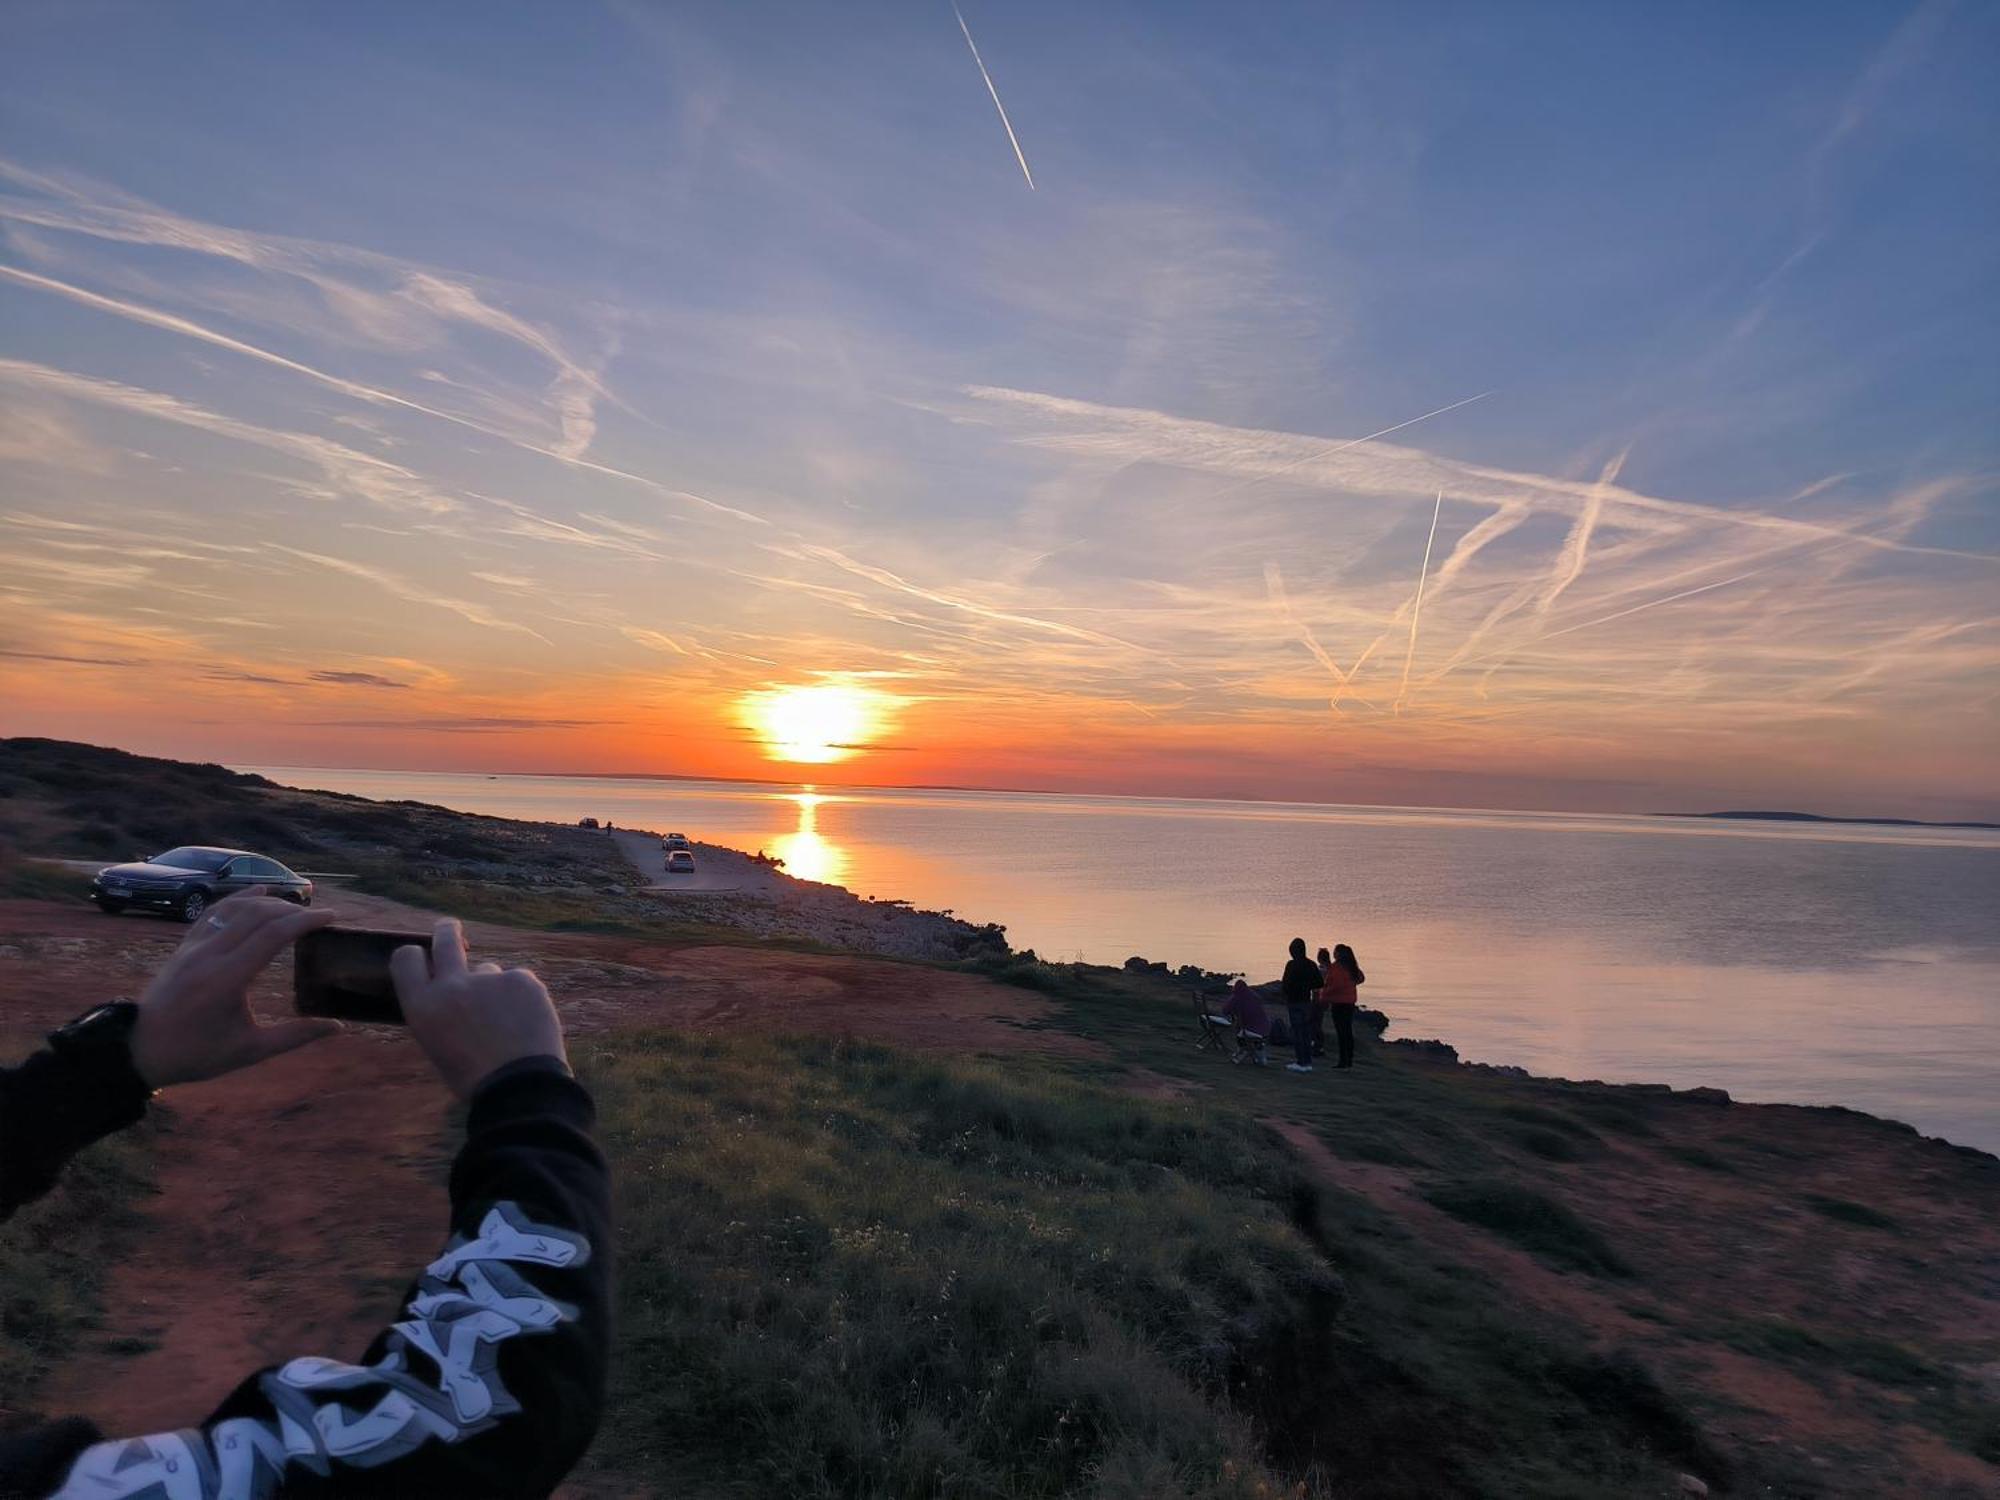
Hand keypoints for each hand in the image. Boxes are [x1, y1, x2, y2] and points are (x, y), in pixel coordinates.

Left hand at [129, 889, 343, 1089]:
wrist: (140, 1049)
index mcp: (228, 979)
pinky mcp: (183, 947)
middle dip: (293, 909)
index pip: (273, 935)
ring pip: (236, 909)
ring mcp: (193, 948)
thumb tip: (338, 1027)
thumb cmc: (197, 1054)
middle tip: (319, 916)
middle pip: (258, 915)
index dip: (306, 921)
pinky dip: (238, 899)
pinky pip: (213, 912)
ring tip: (295, 906)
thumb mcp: (249, 1051)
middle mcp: (210, 955)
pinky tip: (256, 894)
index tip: (331, 916)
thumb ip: (295, 1035)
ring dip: (269, 902)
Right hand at [391, 918, 565, 1099]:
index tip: (422, 953)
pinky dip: (523, 996)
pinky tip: (527, 1022)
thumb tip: (450, 995)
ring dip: (494, 987)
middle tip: (449, 927)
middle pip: (445, 940)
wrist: (518, 1086)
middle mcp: (450, 986)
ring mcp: (488, 978)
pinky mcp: (521, 978)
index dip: (414, 954)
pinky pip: (519, 980)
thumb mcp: (438, 1045)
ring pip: (489, 970)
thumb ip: (440, 1013)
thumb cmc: (474, 1077)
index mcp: (422, 1006)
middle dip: (447, 930)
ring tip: (506, 1023)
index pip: (405, 959)